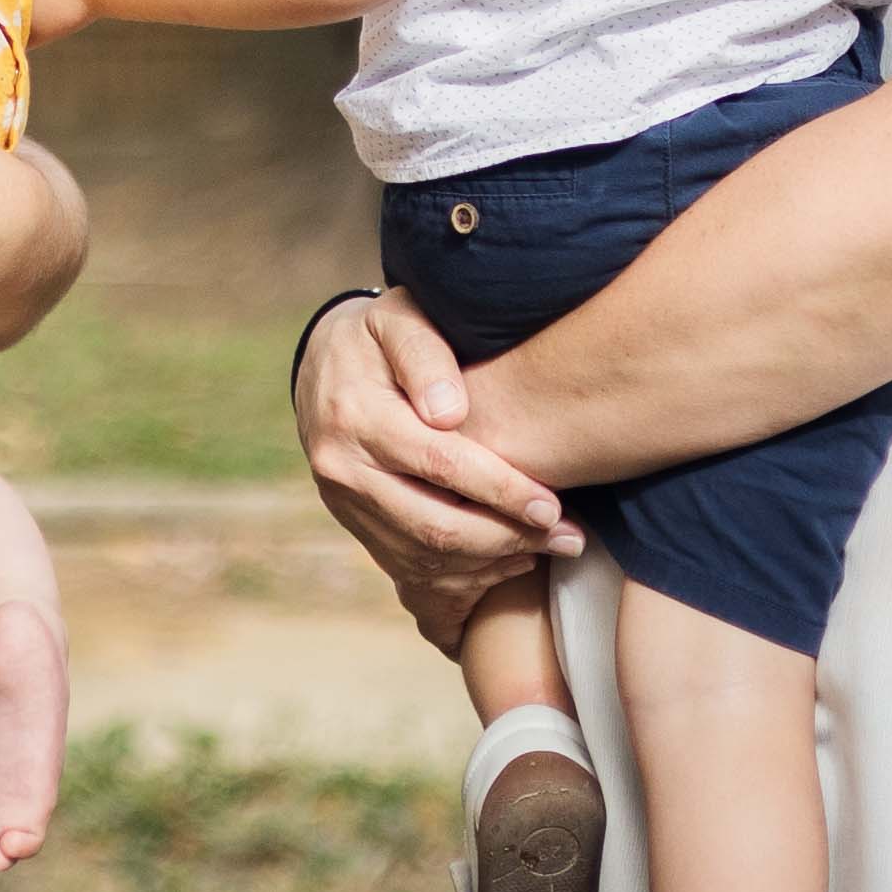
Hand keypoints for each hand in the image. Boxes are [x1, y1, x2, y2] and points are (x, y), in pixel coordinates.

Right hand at [297, 290, 577, 649]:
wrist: (324, 364)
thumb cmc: (380, 335)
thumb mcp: (399, 318)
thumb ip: (426, 356)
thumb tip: (451, 412)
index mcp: (355, 415)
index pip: (438, 464)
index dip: (500, 490)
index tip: (551, 505)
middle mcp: (343, 468)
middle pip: (433, 526)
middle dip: (508, 538)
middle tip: (567, 538)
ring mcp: (343, 504)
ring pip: (424, 557)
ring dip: (494, 562)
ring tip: (550, 547)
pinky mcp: (353, 524)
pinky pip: (411, 567)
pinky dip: (467, 572)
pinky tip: (512, 557)